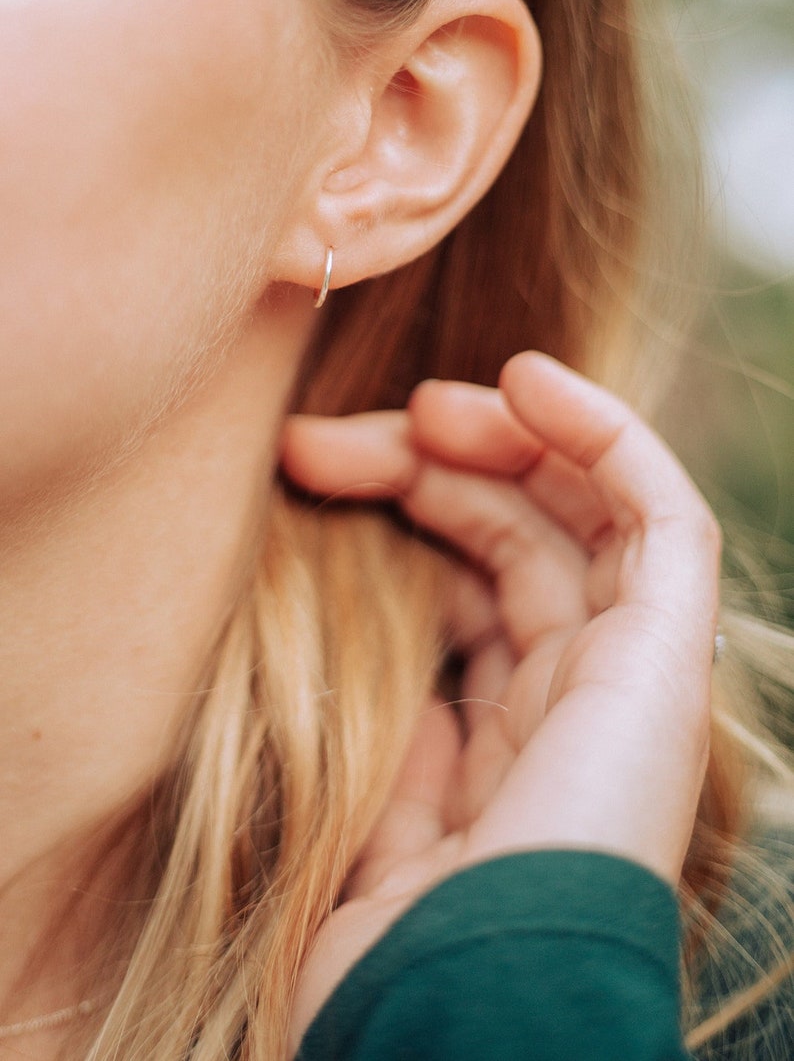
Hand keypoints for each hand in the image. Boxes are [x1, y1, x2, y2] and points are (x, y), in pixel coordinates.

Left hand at [281, 352, 719, 1044]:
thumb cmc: (399, 939)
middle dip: (433, 468)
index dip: (408, 514)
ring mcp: (628, 677)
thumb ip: (402, 741)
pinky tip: (526, 381)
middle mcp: (579, 701)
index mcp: (515, 741)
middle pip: (523, 540)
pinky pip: (659, 520)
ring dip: (505, 438)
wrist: (465, 1011)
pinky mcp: (665, 659)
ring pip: (585, 517)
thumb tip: (399, 675)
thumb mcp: (372, 816)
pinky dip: (603, 438)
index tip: (310, 468)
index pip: (480, 588)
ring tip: (423, 400)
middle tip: (333, 436)